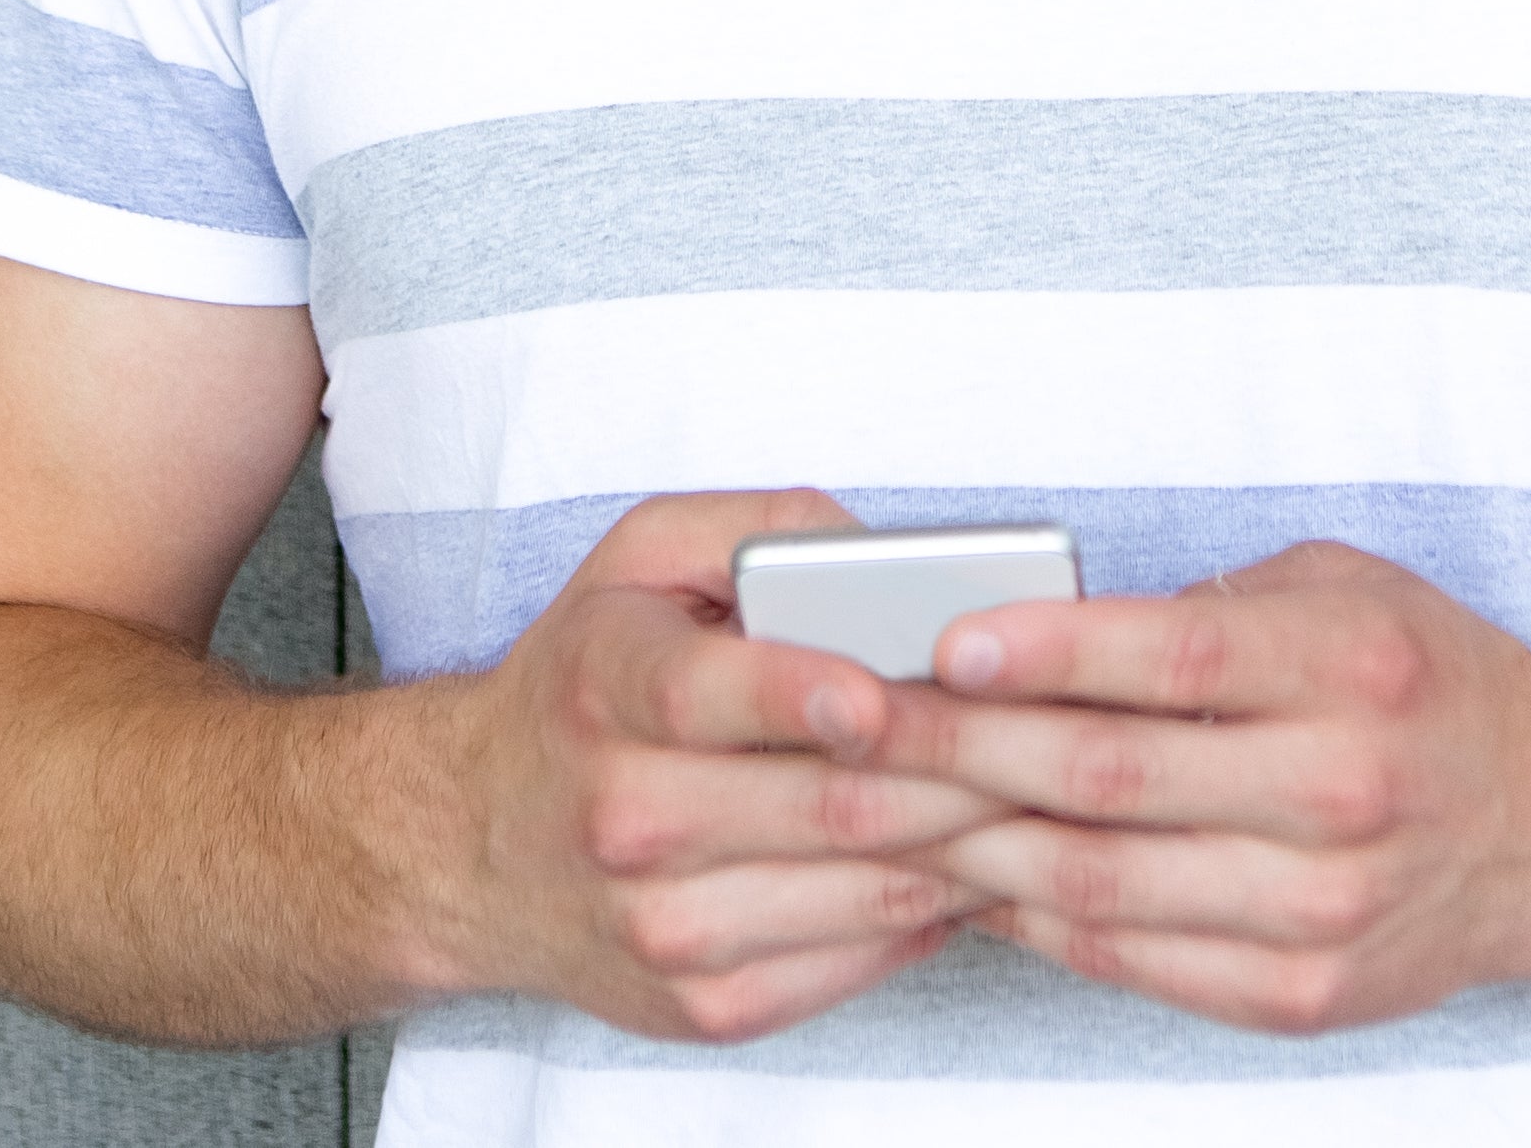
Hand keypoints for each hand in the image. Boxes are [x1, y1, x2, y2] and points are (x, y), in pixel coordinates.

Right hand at [426, 491, 1015, 1041]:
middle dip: (963, 769)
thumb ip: (762, 529)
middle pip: (830, 803)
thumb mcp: (643, 558)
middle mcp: (625, 816)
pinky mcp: (706, 1001)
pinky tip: (974, 858)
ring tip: (1046, 792)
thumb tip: (885, 559)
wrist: (471, 844)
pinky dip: (936, 909)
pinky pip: (858, 958)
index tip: (884, 691)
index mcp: (608, 686)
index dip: (807, 693)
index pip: (710, 695)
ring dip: (974, 844)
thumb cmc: (586, 684)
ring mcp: (664, 925)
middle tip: (1059, 733)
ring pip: (864, 888)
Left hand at [891, 541, 1530, 1035]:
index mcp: (1351, 669)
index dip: (1043, 651)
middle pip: (1108, 776)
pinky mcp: (1299, 993)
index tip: (940, 641)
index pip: (1168, 660)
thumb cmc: (1430, 687)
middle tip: (853, 721)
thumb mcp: (1341, 594)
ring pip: (1098, 879)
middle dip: (959, 748)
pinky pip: (1129, 957)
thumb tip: (1032, 630)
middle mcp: (1342, 791)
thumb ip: (1207, 612)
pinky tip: (975, 875)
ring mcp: (1321, 908)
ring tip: (883, 804)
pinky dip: (1037, 917)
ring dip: (972, 841)